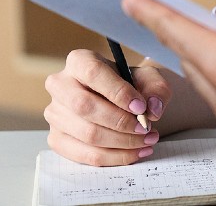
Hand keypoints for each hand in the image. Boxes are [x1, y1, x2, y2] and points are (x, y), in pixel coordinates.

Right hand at [43, 49, 169, 165]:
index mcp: (79, 61)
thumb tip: (153, 109)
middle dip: (120, 122)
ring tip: (148, 140)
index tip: (140, 107)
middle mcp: (60, 85)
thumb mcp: (150, 79)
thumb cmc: (134, 85)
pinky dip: (114, 157)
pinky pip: (84, 155)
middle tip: (146, 128)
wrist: (123, 101)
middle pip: (84, 106)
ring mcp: (54, 114)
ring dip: (122, 142)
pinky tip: (136, 152)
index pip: (93, 73)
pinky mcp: (57, 139)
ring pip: (86, 134)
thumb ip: (157, 89)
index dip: (118, 92)